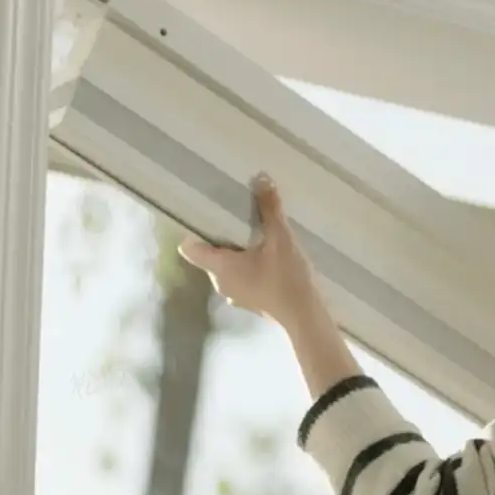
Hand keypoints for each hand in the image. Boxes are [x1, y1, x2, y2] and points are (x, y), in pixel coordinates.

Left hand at [179, 174, 323, 328]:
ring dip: (236, 252)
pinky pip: (240, 277)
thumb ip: (270, 209)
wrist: (305, 317)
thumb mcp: (281, 239)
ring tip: (254, 235)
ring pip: (226, 266)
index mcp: (219, 267)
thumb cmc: (286, 278)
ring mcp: (234, 295)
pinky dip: (247, 266)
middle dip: (221, 237)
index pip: (189, 249)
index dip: (193, 231)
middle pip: (209, 254)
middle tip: (236, 217)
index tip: (205, 215)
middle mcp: (220, 282)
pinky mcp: (249, 301)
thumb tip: (261, 177)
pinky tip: (266, 257)